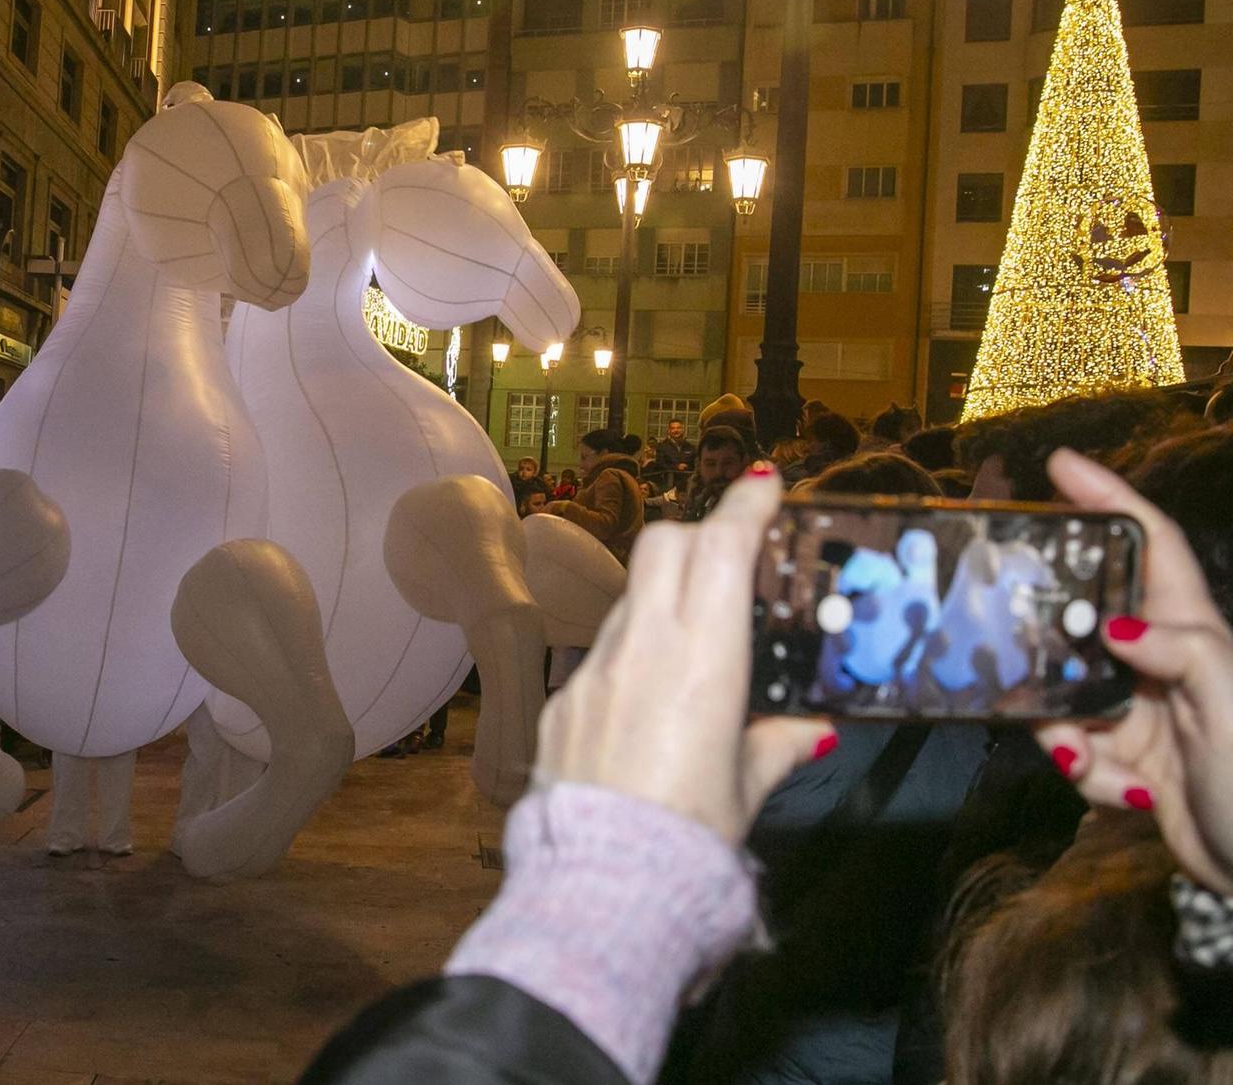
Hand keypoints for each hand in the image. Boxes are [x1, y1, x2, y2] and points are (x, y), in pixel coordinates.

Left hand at [532, 463, 832, 843]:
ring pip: (630, 599)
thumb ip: (776, 747)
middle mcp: (642, 648)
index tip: (762, 484)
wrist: (603, 887)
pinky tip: (649, 702)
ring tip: (696, 639)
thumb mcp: (747, 791)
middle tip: (731, 554)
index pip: (721, 549)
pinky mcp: (562, 702)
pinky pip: (599, 656)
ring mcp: (594, 671)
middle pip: (665, 544)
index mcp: (702, 659)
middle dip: (700, 534)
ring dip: (664, 598)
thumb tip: (810, 730)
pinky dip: (631, 657)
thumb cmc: (687, 840)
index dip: (743, 507)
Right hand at [1036, 448, 1232, 893]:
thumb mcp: (1229, 703)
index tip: (1058, 466)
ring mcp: (1137, 709)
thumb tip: (1112, 625)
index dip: (1109, 499)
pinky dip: (1081, 770)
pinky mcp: (1122, 758)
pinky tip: (1115, 792)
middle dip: (1042, 630)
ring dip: (1057, 724)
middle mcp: (1159, 661)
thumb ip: (1179, 652)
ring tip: (1074, 754)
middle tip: (997, 626)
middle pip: (1083, 614)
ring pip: (1061, 689)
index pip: (1151, 546)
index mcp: (1192, 632)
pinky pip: (1072, 747)